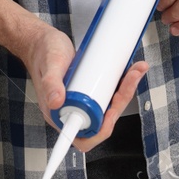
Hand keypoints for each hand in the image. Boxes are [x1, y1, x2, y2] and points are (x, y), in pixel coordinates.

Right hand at [15, 20, 148, 152]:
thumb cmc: (42, 54)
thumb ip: (50, 83)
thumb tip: (56, 102)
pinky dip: (122, 84)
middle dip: (121, 101)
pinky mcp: (90, 90)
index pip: (81, 136)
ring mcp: (83, 101)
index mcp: (59, 114)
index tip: (110, 117)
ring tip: (136, 70)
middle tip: (131, 78)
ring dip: (125, 91)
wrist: (43, 42)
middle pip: (103, 120)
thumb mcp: (49, 65)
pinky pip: (109, 94)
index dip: (99, 132)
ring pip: (109, 106)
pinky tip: (130, 71)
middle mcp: (73, 111)